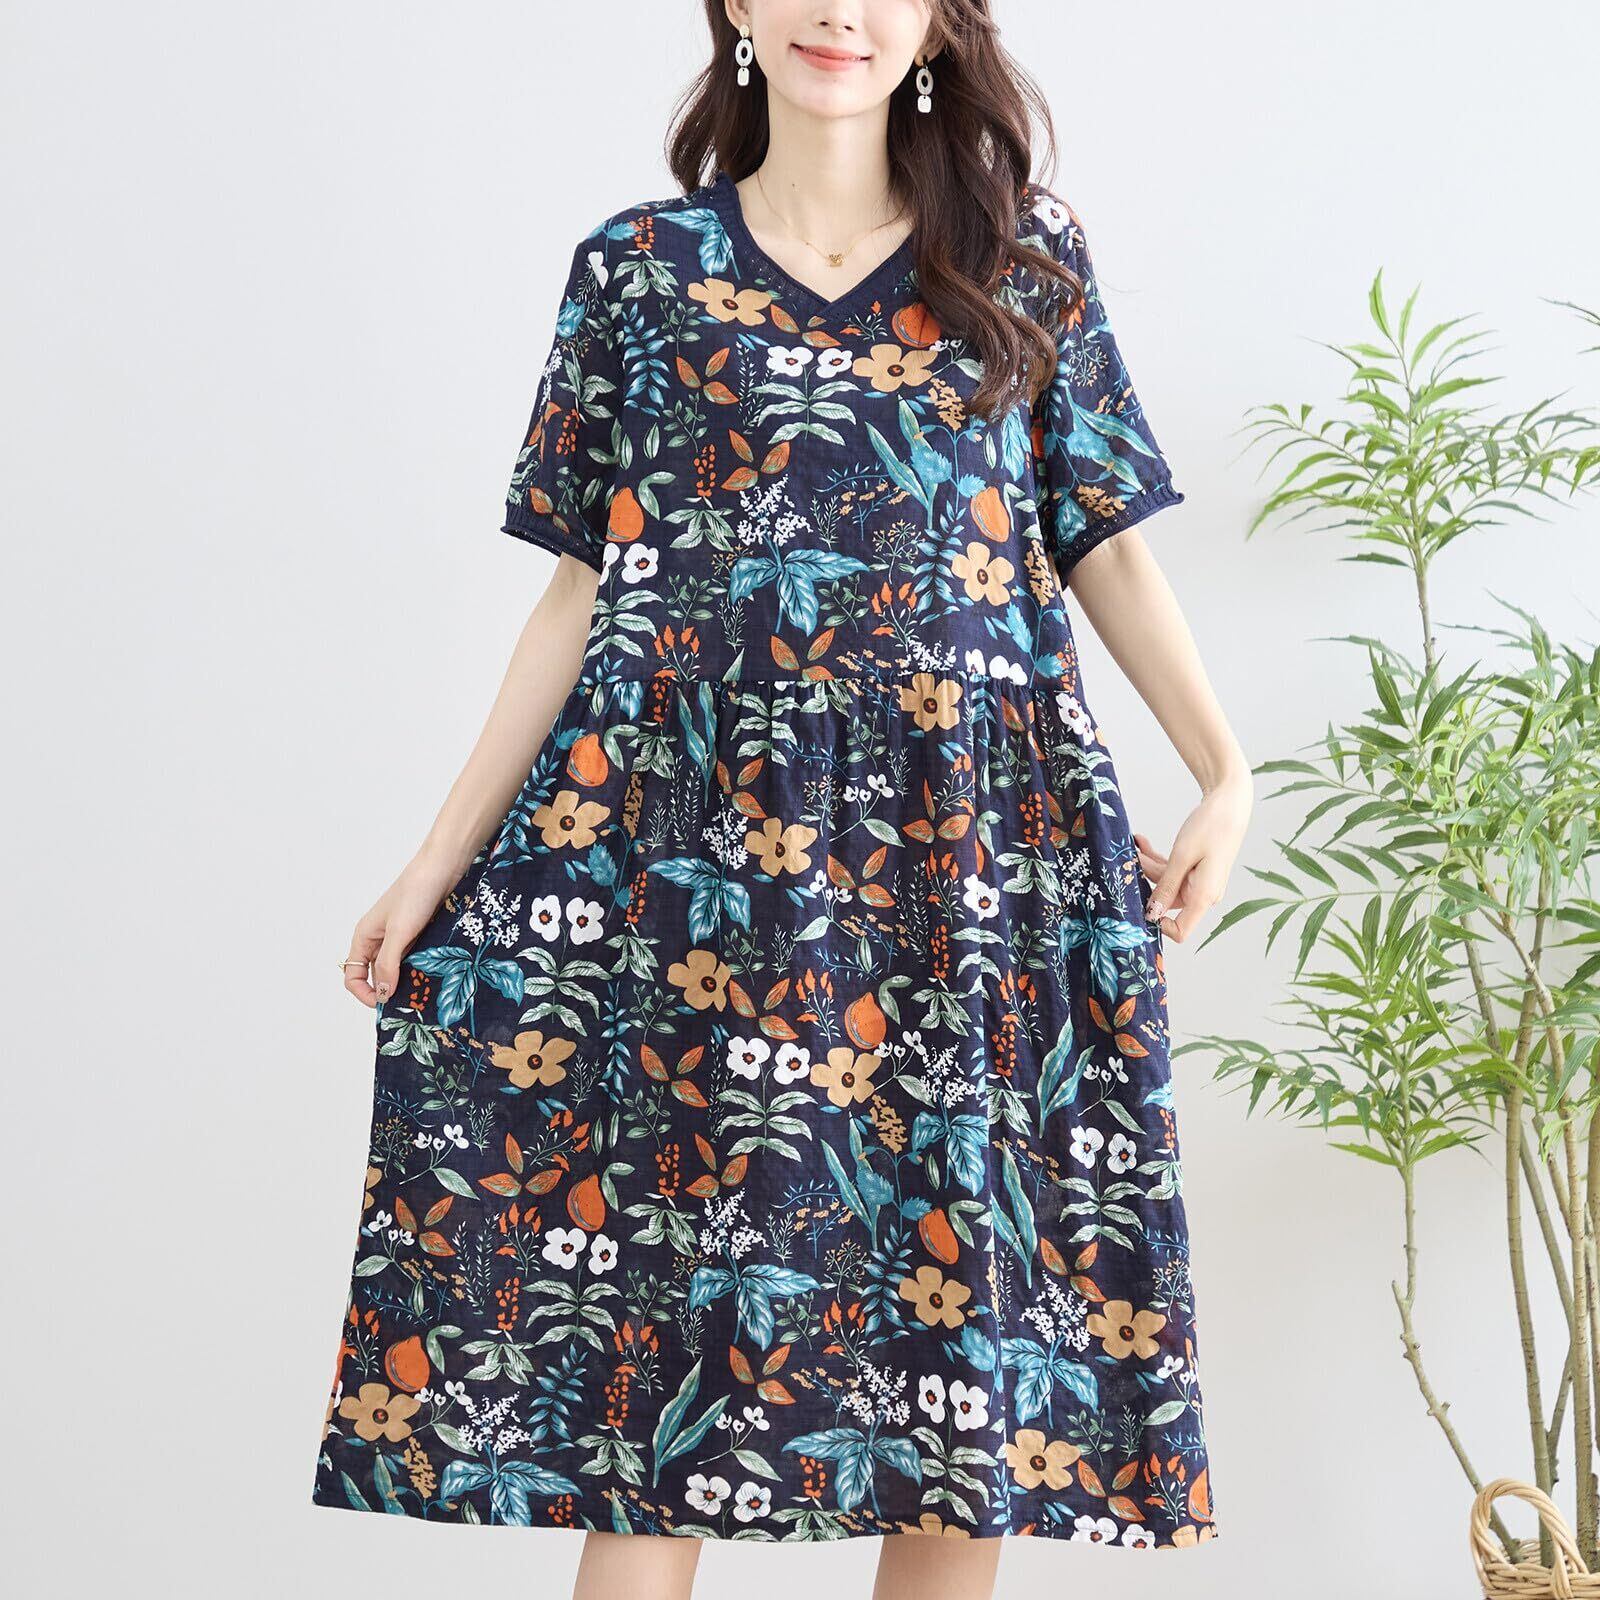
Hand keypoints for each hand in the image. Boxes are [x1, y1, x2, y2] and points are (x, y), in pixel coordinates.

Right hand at [342, 851, 462, 1007]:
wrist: (445, 867)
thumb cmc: (416, 892)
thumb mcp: (399, 932)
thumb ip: (389, 963)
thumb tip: (382, 994)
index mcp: (365, 936)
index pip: (353, 975)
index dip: (365, 993)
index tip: (386, 1005)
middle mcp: (380, 939)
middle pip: (378, 975)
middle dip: (391, 990)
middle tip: (410, 1004)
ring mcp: (401, 937)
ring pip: (399, 969)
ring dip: (409, 981)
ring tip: (425, 993)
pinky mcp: (420, 935)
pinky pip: (416, 960)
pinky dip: (423, 970)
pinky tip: (435, 977)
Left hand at [1133, 769, 1251, 944]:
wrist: (1229, 803)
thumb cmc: (1210, 827)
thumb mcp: (1181, 857)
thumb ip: (1166, 887)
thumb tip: (1152, 915)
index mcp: (1203, 896)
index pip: (1180, 930)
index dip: (1157, 924)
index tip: (1136, 902)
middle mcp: (1203, 894)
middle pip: (1166, 902)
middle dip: (1145, 881)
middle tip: (1128, 859)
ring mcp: (1200, 882)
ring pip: (1166, 883)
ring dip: (1148, 865)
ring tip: (1135, 844)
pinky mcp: (1197, 870)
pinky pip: (1173, 872)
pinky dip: (1157, 859)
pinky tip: (1142, 842)